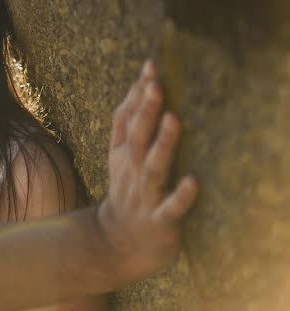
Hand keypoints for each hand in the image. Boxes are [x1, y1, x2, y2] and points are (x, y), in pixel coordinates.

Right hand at [97, 60, 198, 283]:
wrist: (117, 243)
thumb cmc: (128, 192)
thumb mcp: (120, 157)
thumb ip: (128, 125)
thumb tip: (141, 85)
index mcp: (121, 154)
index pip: (125, 118)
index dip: (136, 93)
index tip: (150, 66)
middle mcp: (130, 171)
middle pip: (138, 137)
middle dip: (146, 110)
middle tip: (156, 84)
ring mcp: (144, 195)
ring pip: (153, 167)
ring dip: (163, 144)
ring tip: (173, 119)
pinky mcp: (159, 220)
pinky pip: (170, 208)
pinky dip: (180, 196)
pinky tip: (193, 182)